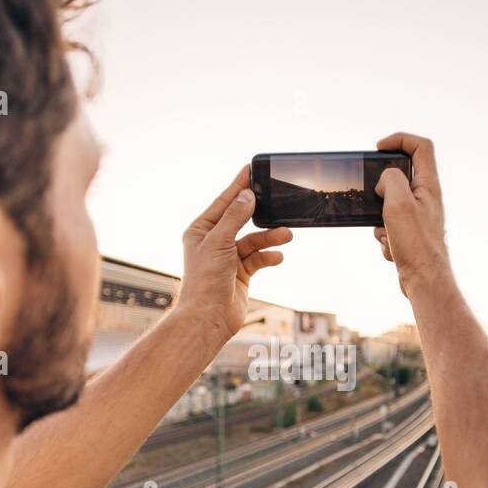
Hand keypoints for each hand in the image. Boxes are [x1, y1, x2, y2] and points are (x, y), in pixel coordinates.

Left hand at [177, 166, 290, 341]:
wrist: (208, 318)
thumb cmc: (204, 281)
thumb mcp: (219, 242)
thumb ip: (234, 216)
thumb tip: (247, 195)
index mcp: (201, 230)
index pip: (223, 202)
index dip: (238, 186)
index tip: (251, 169)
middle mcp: (214, 242)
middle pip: (241, 219)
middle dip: (260, 213)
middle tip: (276, 199)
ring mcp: (228, 258)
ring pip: (254, 239)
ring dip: (270, 237)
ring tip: (287, 235)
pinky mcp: (241, 273)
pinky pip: (259, 258)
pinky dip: (269, 256)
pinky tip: (278, 256)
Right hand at [372, 132, 451, 297]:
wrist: (424, 280)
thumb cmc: (416, 244)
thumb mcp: (398, 203)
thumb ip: (390, 180)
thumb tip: (384, 179)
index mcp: (429, 185)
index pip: (421, 146)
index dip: (399, 139)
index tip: (378, 148)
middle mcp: (427, 198)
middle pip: (400, 176)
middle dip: (381, 189)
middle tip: (376, 199)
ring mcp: (418, 215)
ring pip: (389, 203)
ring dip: (380, 217)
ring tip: (387, 232)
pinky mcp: (410, 233)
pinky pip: (388, 225)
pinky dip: (384, 235)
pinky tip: (392, 248)